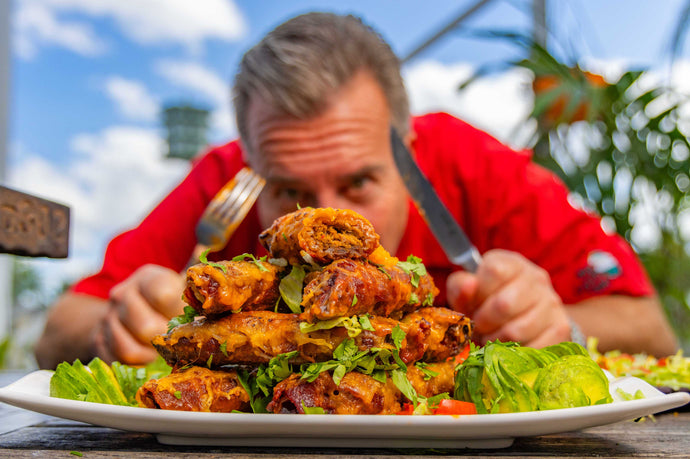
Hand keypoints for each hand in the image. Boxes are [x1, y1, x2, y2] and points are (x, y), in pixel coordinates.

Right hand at [91, 264, 185, 364]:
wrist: (122, 313)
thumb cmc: (162, 302)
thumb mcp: (178, 287)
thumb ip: (194, 283)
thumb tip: (206, 251)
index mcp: (148, 278)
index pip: (164, 294)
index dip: (180, 312)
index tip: (190, 321)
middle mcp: (123, 294)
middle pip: (148, 327)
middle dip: (167, 340)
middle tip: (178, 342)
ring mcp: (107, 318)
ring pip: (130, 348)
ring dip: (151, 355)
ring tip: (162, 351)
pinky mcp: (98, 341)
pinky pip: (118, 361)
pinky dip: (136, 364)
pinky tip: (147, 358)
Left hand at [446, 249, 570, 347]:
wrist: (526, 318)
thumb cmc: (487, 302)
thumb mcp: (468, 292)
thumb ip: (460, 286)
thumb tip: (468, 285)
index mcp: (511, 263)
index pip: (494, 271)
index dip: (477, 294)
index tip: (473, 304)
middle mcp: (535, 278)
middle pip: (504, 304)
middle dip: (483, 322)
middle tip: (479, 327)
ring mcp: (551, 302)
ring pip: (516, 331)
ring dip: (495, 341)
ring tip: (491, 338)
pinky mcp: (561, 328)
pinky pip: (531, 349)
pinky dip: (514, 354)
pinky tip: (509, 347)